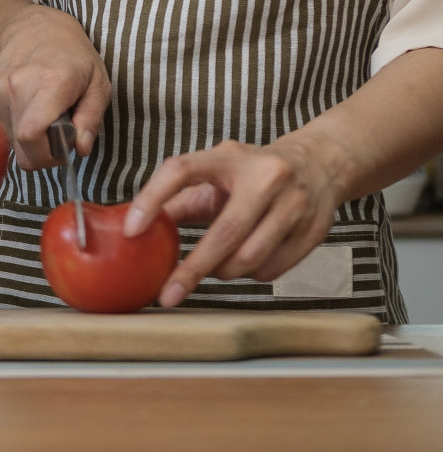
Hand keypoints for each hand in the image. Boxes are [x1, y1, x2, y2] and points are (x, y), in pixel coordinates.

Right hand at [0, 6, 110, 169]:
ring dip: (29, 138)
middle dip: (43, 152)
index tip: (63, 148)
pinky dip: (15, 127)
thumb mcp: (98, 83)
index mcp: (50, 82)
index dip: (48, 155)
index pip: (31, 134)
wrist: (34, 26)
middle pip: (22, 147)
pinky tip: (27, 107)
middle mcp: (17, 85)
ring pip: (11, 141)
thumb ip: (91, 118)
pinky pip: (0, 129)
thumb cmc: (72, 55)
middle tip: (57, 132)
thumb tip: (80, 148)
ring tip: (43, 113)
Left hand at [123, 134, 345, 304]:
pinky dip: (250, 274)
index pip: (181, 170)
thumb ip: (181, 196)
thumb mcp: (216, 170)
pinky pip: (272, 270)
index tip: (131, 230)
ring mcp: (294, 204)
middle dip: (192, 269)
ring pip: (249, 259)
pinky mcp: (314, 230)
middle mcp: (265, 177)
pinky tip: (246, 261)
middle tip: (167, 293)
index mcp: (230, 158)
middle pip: (224, 232)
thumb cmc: (254, 171)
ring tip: (214, 267)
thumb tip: (138, 226)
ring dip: (223, 272)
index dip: (153, 199)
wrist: (319, 163)